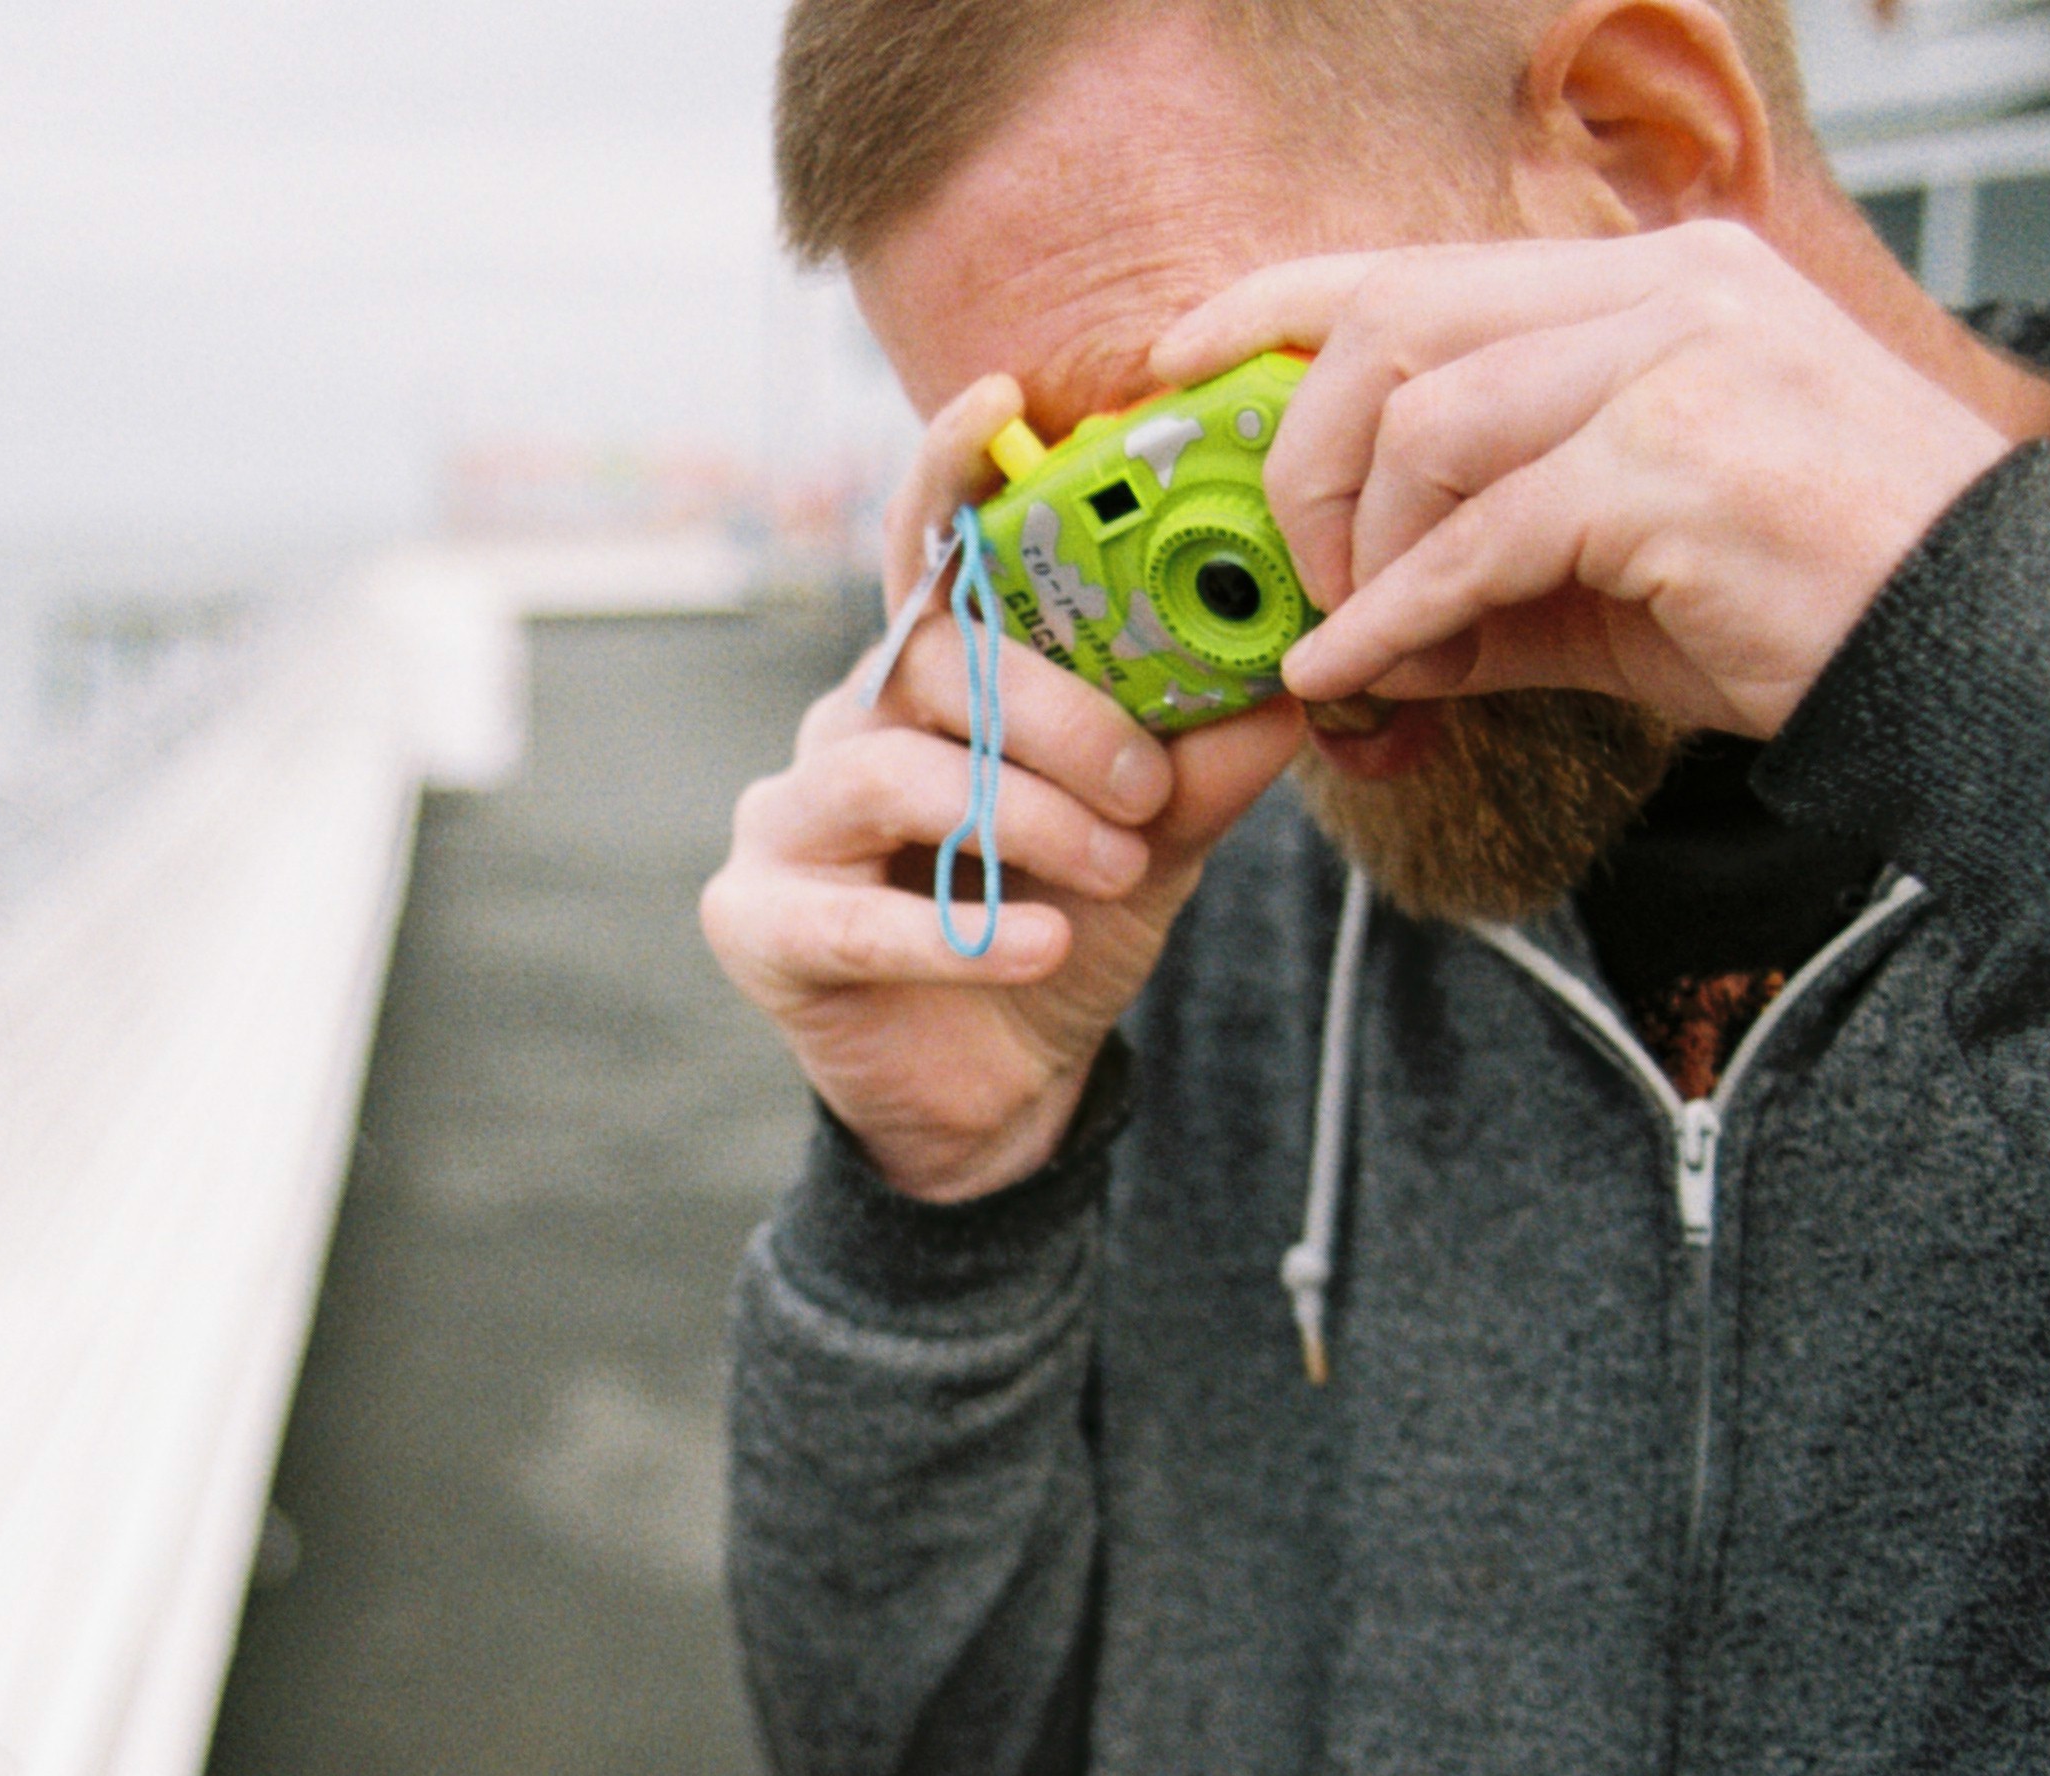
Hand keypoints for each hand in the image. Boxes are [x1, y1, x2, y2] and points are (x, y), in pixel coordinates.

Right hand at [700, 373, 1303, 1201]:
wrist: (998, 1099)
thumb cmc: (1061, 934)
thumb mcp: (1155, 838)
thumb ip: (1205, 759)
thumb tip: (1291, 678)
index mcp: (929, 681)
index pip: (928, 554)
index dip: (951, 472)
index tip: (1001, 402)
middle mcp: (842, 724)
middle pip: (929, 658)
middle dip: (1055, 713)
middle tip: (1146, 784)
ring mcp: (784, 820)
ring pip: (892, 769)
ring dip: (1022, 818)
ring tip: (1114, 870)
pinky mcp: (757, 921)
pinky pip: (851, 910)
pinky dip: (957, 927)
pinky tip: (1044, 947)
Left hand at [1153, 220, 2027, 737]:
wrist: (1986, 652)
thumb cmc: (1807, 602)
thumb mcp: (1613, 573)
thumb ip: (1481, 572)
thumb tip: (1345, 632)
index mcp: (1648, 284)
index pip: (1415, 262)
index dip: (1272, 304)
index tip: (1176, 364)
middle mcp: (1661, 294)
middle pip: (1390, 327)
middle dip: (1299, 459)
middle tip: (1292, 578)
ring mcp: (1677, 366)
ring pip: (1423, 429)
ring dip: (1357, 556)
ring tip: (1358, 644)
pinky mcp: (1679, 467)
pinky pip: (1479, 539)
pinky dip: (1397, 617)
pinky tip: (1367, 677)